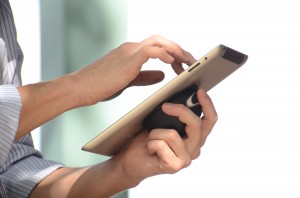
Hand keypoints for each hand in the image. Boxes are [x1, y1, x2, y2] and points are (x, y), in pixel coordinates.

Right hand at [72, 35, 195, 105]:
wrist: (79, 87)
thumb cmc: (100, 85)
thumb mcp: (128, 80)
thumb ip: (145, 76)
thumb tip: (162, 75)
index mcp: (132, 53)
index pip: (158, 47)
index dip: (173, 54)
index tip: (183, 65)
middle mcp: (132, 48)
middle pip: (162, 41)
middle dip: (179, 50)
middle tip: (191, 62)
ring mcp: (129, 51)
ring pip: (159, 42)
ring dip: (176, 51)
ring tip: (188, 62)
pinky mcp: (127, 58)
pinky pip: (150, 50)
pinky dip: (163, 54)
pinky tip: (172, 62)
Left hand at [113, 89, 216, 186]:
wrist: (133, 160)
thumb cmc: (147, 141)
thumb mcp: (162, 122)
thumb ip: (175, 115)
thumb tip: (179, 99)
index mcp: (195, 137)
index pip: (209, 120)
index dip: (207, 104)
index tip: (200, 91)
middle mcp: (194, 148)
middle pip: (197, 125)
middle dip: (180, 111)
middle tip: (165, 106)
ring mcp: (185, 159)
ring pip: (173, 134)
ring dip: (156, 133)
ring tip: (151, 139)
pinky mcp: (174, 166)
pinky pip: (161, 145)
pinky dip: (151, 143)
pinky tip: (150, 150)